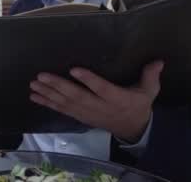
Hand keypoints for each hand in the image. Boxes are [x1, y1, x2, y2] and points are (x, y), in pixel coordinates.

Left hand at [29, 60, 163, 142]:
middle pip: (77, 96)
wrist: (132, 128)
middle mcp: (99, 106)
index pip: (102, 89)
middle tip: (41, 76)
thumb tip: (157, 61)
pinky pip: (62, 110)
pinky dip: (47, 103)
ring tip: (33, 85)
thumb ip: (150, 76)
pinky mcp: (80, 116)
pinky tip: (34, 97)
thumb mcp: (149, 91)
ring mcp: (87, 113)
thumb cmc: (138, 104)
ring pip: (66, 104)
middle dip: (58, 86)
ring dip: (48, 94)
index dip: (89, 80)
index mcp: (117, 98)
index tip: (74, 69)